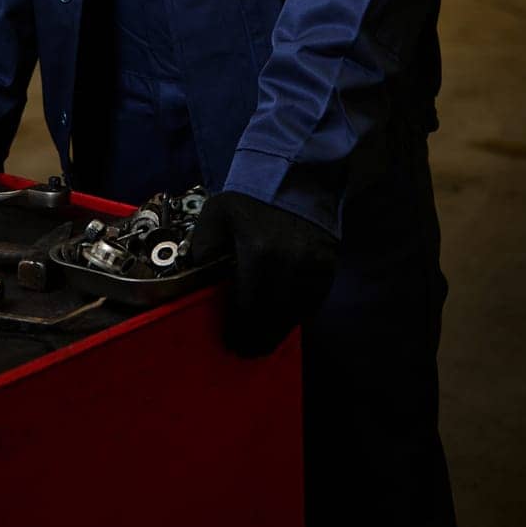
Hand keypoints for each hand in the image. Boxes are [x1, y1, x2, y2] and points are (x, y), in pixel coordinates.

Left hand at [189, 191, 338, 357]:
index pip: (247, 309)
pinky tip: (282, 319)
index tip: (230, 344)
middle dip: (257, 340)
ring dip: (276, 332)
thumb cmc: (250, 197)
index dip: (238, 332)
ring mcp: (312, 269)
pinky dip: (295, 315)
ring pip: (294, 317)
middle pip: (272, 320)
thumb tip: (198, 283)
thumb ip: (203, 249)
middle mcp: (289, 266)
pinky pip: (311, 304)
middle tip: (245, 351)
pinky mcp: (327, 268)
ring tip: (261, 341)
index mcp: (258, 254)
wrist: (295, 175)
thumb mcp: (216, 216)